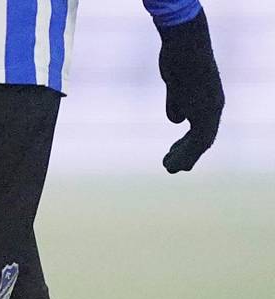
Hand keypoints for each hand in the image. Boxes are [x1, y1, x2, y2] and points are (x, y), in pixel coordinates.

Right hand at [156, 9, 223, 172]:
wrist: (186, 47)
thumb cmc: (180, 58)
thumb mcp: (177, 84)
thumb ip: (177, 102)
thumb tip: (177, 121)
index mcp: (209, 99)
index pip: (201, 127)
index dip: (187, 142)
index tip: (172, 150)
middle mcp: (213, 106)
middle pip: (203, 138)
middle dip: (186, 153)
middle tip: (170, 165)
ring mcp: (210, 110)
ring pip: (201, 143)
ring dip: (184, 158)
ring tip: (168, 167)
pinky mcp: (203, 112)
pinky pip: (197, 141)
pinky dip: (184, 155)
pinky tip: (170, 161)